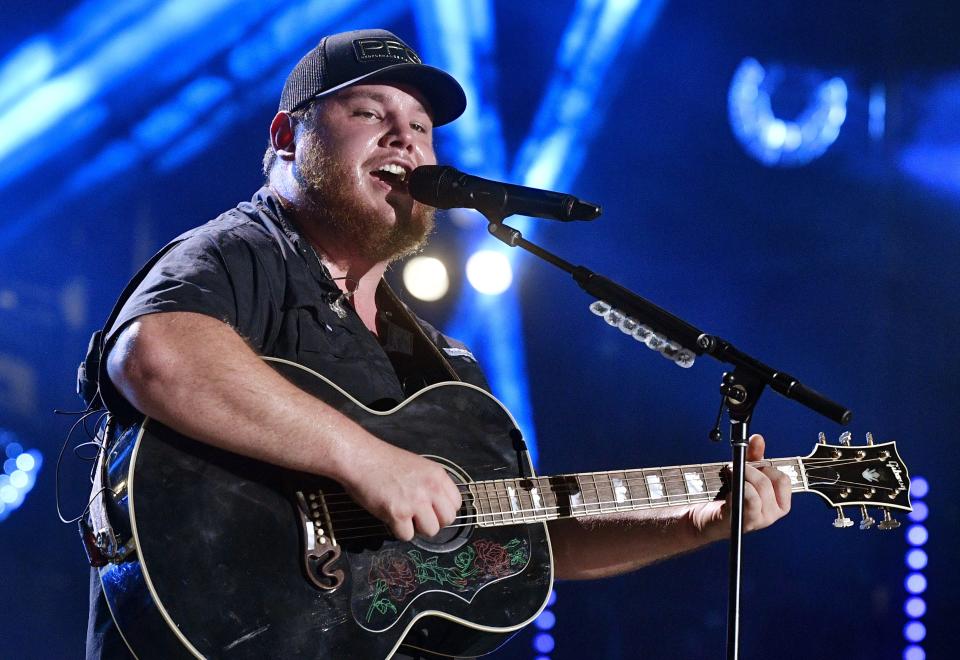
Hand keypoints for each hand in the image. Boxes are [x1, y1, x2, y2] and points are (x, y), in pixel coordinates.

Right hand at [340, 438, 462, 541]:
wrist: (361, 458)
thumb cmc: (384, 461)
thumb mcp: (418, 466)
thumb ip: (431, 484)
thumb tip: (437, 506)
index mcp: (437, 475)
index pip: (456, 503)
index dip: (444, 510)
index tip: (432, 510)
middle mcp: (431, 488)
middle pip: (448, 519)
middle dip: (434, 522)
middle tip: (419, 517)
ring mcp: (415, 501)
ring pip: (431, 531)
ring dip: (417, 528)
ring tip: (404, 517)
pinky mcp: (398, 513)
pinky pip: (407, 536)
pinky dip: (398, 531)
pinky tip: (391, 517)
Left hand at [689, 434, 791, 541]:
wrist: (707, 516)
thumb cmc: (729, 495)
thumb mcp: (745, 473)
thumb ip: (754, 455)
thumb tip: (757, 438)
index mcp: (778, 503)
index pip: (784, 480)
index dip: (767, 468)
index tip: (753, 466)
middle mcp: (772, 514)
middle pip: (768, 482)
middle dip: (749, 469)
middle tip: (734, 467)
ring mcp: (759, 520)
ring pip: (758, 490)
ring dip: (740, 477)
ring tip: (729, 476)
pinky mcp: (743, 523)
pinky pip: (747, 500)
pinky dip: (736, 490)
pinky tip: (727, 491)